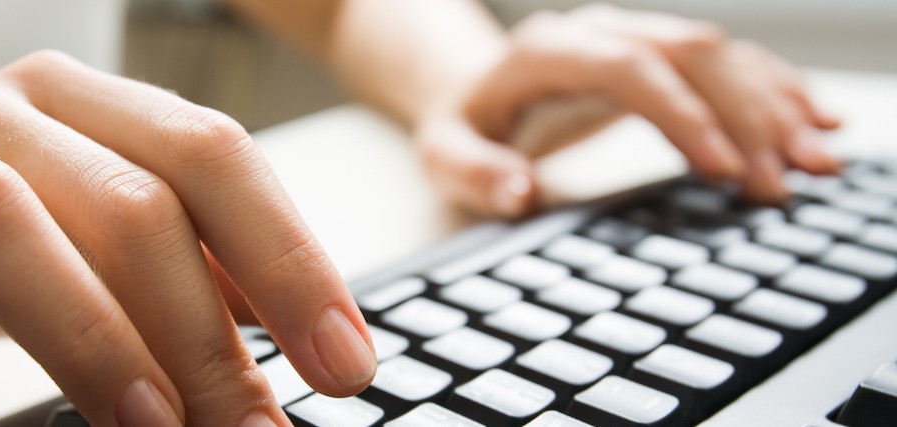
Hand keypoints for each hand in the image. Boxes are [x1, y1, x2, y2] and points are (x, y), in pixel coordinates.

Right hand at [0, 51, 375, 425]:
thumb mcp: (103, 263)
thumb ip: (198, 279)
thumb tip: (313, 336)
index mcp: (82, 103)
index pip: (210, 157)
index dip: (289, 262)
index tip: (346, 367)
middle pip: (121, 196)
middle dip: (198, 329)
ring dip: (84, 328)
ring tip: (143, 423)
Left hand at [414, 3, 839, 216]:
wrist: (474, 89)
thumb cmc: (464, 126)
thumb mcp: (446, 154)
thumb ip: (476, 173)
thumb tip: (519, 193)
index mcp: (547, 50)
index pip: (626, 68)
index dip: (679, 112)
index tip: (720, 167)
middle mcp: (599, 31)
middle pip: (688, 55)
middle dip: (743, 116)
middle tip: (780, 183)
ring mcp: (635, 37)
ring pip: (719, 56)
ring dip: (772, 107)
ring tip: (815, 165)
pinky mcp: (660, 55)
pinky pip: (728, 63)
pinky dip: (774, 93)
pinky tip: (813, 125)